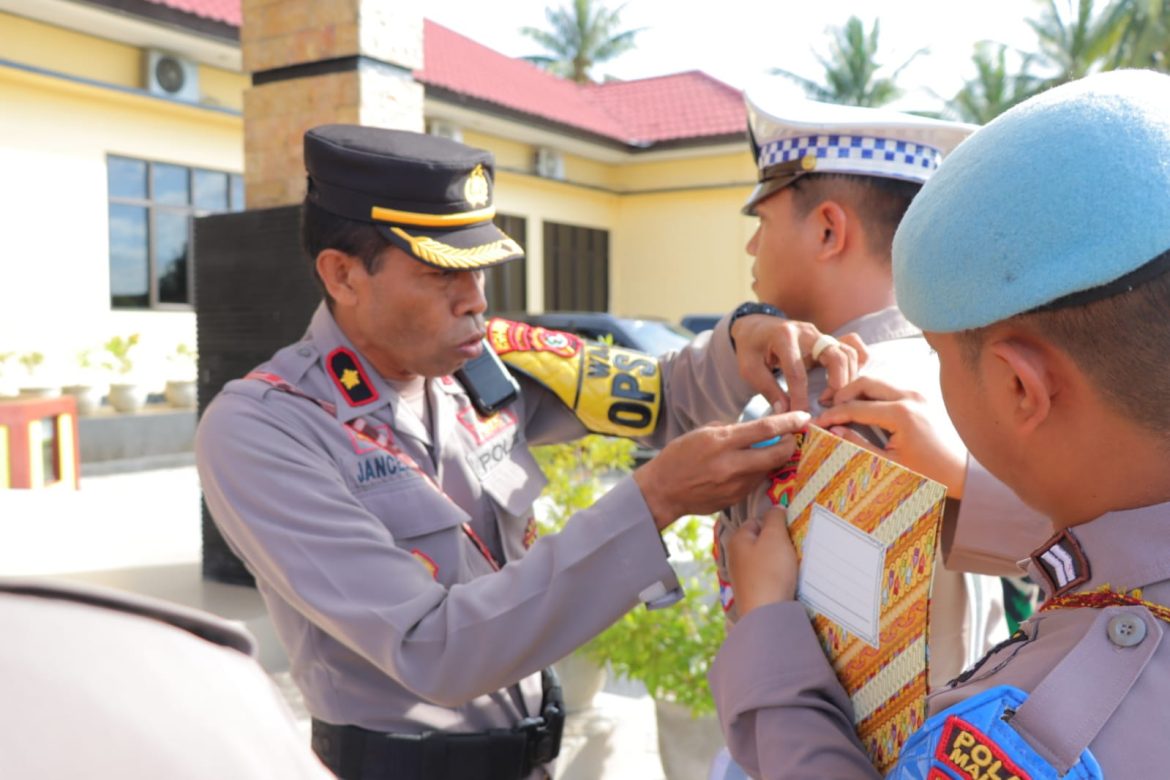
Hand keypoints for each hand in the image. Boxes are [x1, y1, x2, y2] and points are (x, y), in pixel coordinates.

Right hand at [633, 411, 810, 530]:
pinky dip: (757, 472)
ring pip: (768, 469)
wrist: (663, 490)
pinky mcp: (736, 498)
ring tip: (764, 451)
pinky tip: (744, 468)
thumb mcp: (703, 433)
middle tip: (793, 436)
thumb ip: (733, 430)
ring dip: (772, 458)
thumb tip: (760, 428)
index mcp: (721, 442)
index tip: (803, 416)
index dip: (789, 422)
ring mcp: (735, 485)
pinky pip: (755, 482)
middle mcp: (731, 464)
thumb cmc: (680, 456)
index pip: (765, 429)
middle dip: (791, 443)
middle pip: (777, 453)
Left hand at [727, 507, 797, 615]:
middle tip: (792, 548)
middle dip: (778, 542)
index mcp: (737, 539)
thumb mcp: (775, 537)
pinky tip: (786, 581)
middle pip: (761, 541)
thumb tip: (775, 507)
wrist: (767, 615)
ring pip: (766, 559)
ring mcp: (743, 576)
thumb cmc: (770, 571)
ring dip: (780, 560)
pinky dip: (778, 576)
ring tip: (791, 566)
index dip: (774, 523)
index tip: (788, 531)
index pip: (756, 520)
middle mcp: (735, 556)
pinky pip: (768, 576)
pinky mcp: (753, 592)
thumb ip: (775, 518)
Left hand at [729, 315, 866, 412]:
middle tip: (829, 406)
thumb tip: (786, 413)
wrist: (756, 327)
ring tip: (833, 399)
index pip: (797, 372)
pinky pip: (851, 348)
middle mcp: (807, 332)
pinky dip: (855, 365)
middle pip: (835, 356)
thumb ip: (768, 389)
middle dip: (837, 384)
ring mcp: (821, 334)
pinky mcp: (828, 340)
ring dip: (847, 378)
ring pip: (847, 353)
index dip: (800, 397)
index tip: (801, 417)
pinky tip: (846, 384)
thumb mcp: (749, 369)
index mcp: (783, 336)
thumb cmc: (751, 348)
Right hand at [816, 376, 966, 496]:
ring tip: (840, 408)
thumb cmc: (927, 473)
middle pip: (864, 383)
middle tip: (827, 407)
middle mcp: (909, 397)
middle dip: (842, 394)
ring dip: (856, 392)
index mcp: (901, 414)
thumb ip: (857, 445)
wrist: (961, 472)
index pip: (855, 407)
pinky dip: (870, 395)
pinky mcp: (919, 397)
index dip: (832, 415)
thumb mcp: (887, 464)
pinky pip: (888, 389)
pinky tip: (860, 408)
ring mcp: (916, 394)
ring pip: (876, 382)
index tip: (817, 423)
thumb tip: (832, 432)